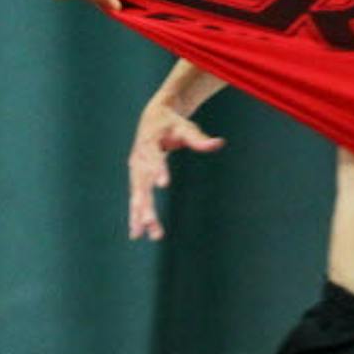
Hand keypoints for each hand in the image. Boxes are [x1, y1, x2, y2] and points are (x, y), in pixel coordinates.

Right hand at [128, 100, 223, 239]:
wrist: (152, 119)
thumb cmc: (171, 123)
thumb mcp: (186, 127)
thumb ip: (199, 139)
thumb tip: (219, 143)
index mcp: (149, 143)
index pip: (154, 158)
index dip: (158, 170)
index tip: (164, 184)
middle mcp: (139, 159)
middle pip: (141, 183)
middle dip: (145, 203)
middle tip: (150, 221)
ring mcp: (136, 170)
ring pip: (137, 195)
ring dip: (140, 215)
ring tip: (144, 234)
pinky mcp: (137, 179)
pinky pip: (136, 199)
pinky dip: (135, 215)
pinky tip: (137, 233)